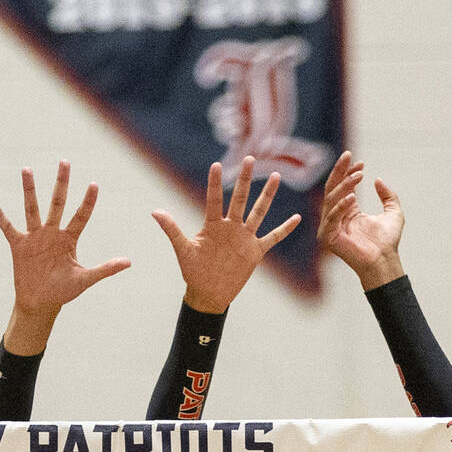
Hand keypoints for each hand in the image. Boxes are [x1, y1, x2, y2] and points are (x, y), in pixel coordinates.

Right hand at [0, 161, 129, 351]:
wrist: (41, 303)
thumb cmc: (64, 291)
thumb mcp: (85, 279)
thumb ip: (105, 269)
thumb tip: (129, 262)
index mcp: (69, 239)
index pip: (81, 215)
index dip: (88, 201)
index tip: (94, 184)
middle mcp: (52, 233)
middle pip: (58, 202)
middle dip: (62, 183)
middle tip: (65, 162)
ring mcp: (35, 237)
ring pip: (32, 208)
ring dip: (29, 189)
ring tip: (27, 169)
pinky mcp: (18, 245)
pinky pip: (8, 227)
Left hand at [152, 157, 300, 313]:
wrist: (209, 293)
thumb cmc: (193, 271)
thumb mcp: (183, 250)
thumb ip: (172, 230)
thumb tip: (155, 211)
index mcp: (212, 225)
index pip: (214, 200)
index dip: (215, 184)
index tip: (216, 165)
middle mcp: (230, 227)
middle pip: (240, 199)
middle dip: (244, 179)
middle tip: (249, 158)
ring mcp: (245, 238)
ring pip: (258, 212)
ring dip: (266, 195)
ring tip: (275, 176)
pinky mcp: (255, 251)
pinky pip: (273, 238)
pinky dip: (284, 229)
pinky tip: (296, 218)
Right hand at [318, 151, 404, 289]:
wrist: (384, 260)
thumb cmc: (388, 241)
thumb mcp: (393, 213)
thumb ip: (388, 196)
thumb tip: (378, 180)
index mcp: (348, 210)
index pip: (343, 186)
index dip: (349, 172)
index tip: (361, 162)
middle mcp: (336, 216)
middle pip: (333, 188)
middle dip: (340, 171)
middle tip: (348, 156)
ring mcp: (331, 226)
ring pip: (332, 199)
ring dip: (344, 185)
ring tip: (359, 175)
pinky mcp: (328, 237)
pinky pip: (332, 217)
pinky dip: (340, 206)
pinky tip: (352, 197)